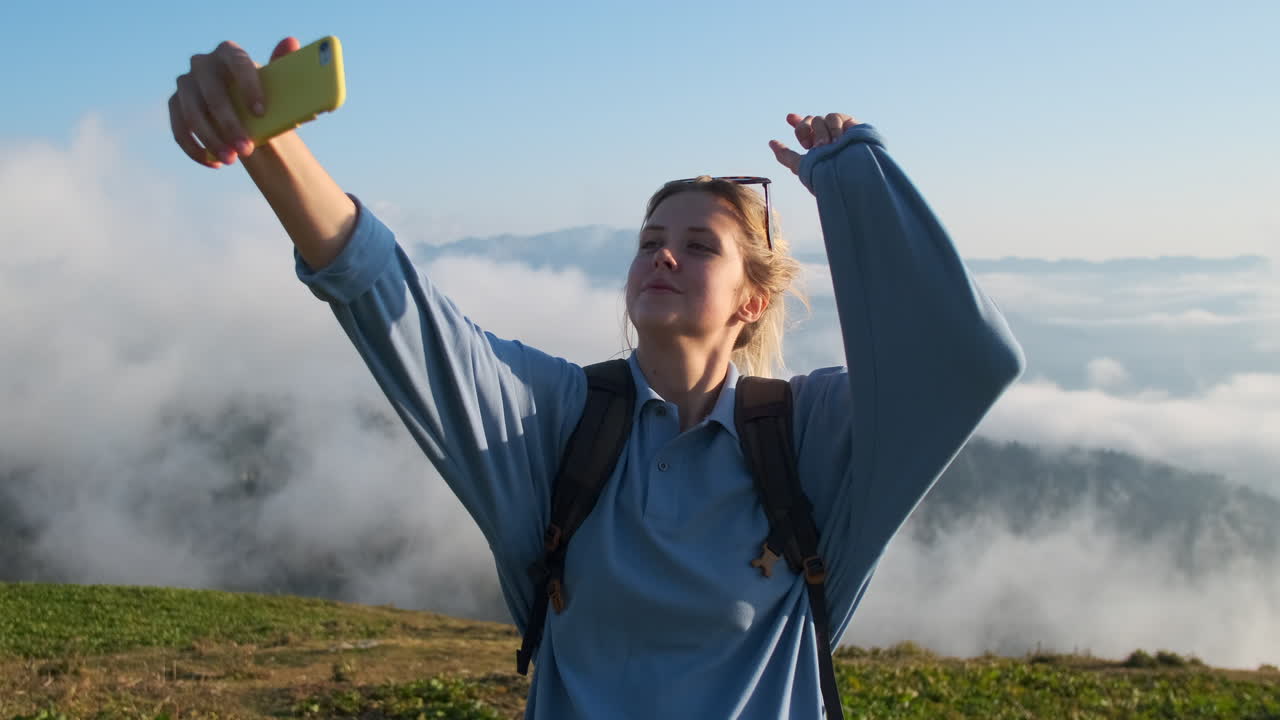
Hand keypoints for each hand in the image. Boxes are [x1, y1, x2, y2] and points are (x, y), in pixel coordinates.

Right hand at [169, 37, 299, 168]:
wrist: (244, 111)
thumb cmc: (263, 94)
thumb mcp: (275, 82)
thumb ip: (283, 62)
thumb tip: (291, 42)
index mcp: (229, 52)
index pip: (238, 64)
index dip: (248, 87)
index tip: (261, 113)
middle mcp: (202, 63)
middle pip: (213, 94)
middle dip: (229, 125)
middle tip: (247, 150)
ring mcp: (185, 84)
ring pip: (193, 114)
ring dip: (212, 140)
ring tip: (232, 161)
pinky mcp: (175, 105)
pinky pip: (179, 129)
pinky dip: (195, 149)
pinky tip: (214, 163)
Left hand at [769, 113, 860, 175]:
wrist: (850, 171)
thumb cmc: (826, 173)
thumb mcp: (801, 165)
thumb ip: (785, 155)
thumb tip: (771, 143)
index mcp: (816, 148)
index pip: (806, 130)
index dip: (797, 122)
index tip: (789, 118)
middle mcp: (827, 138)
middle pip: (809, 121)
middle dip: (804, 129)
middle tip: (807, 145)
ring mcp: (838, 131)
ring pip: (820, 119)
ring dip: (819, 133)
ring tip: (826, 147)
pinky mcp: (850, 125)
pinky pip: (834, 116)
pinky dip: (833, 127)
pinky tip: (837, 141)